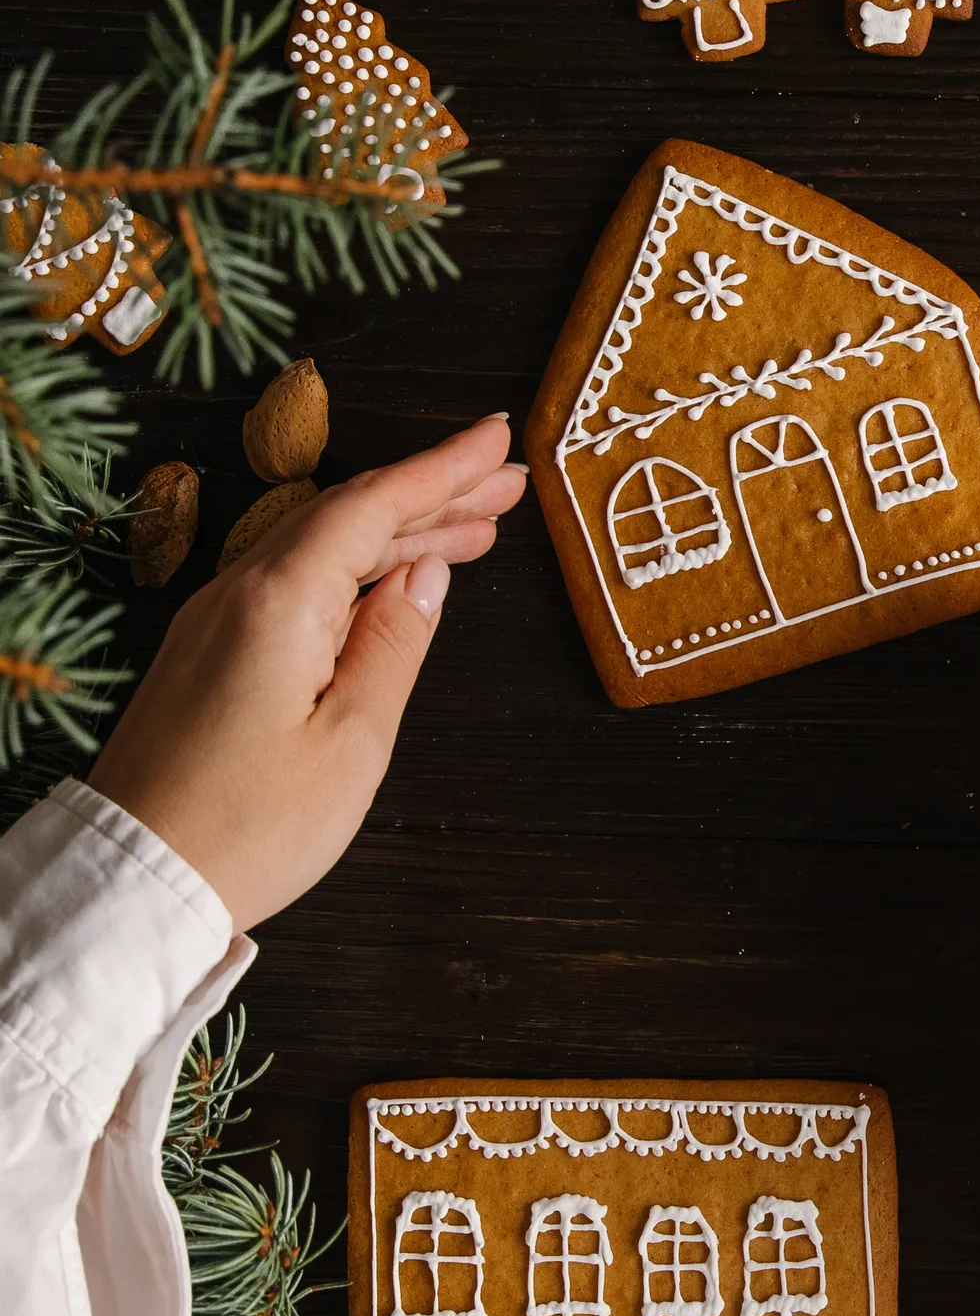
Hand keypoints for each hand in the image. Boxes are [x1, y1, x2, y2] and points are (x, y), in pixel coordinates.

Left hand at [88, 415, 525, 932]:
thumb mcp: (353, 741)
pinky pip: (295, 583)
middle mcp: (240, 592)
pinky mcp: (209, 653)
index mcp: (280, 601)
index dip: (442, 468)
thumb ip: (396, 644)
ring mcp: (217, 620)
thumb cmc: (247, 828)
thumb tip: (426, 578)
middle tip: (506, 483)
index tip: (494, 435)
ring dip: (400, 533)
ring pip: (323, 548)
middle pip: (348, 516)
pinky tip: (394, 582)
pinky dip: (356, 570)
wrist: (138, 880)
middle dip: (433, 496)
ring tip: (474, 532)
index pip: (373, 505)